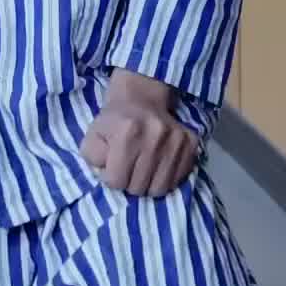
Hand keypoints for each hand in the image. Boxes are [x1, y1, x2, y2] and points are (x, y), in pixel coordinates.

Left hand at [80, 72, 197, 198]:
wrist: (141, 97)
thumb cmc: (114, 120)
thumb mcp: (93, 135)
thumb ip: (93, 158)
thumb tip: (108, 174)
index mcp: (128, 132)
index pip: (116, 181)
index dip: (111, 178)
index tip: (112, 167)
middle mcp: (155, 135)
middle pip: (138, 187)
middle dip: (129, 183)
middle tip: (128, 169)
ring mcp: (176, 139)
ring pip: (160, 188)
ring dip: (148, 184)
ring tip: (143, 171)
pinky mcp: (191, 142)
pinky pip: (178, 179)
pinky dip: (166, 179)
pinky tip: (158, 167)